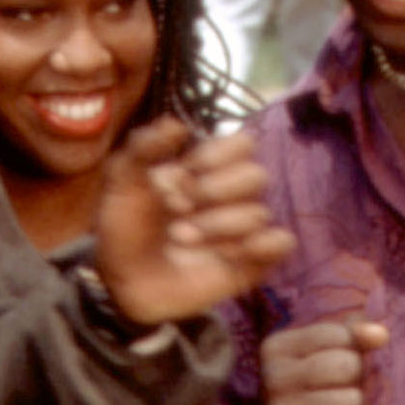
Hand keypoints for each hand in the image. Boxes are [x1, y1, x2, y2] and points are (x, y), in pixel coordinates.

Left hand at [91, 119, 293, 327]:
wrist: (123, 279)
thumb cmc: (125, 226)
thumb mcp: (122, 180)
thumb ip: (145, 146)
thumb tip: (178, 124)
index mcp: (208, 169)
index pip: (243, 144)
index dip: (216, 157)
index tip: (181, 175)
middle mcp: (231, 195)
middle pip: (256, 176)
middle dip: (215, 192)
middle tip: (179, 209)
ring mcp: (243, 229)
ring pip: (259, 213)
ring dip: (217, 227)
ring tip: (183, 240)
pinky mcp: (252, 262)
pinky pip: (282, 243)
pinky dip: (263, 245)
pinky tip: (227, 254)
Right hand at [256, 318, 386, 404]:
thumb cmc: (313, 401)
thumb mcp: (324, 360)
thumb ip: (352, 337)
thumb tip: (380, 334)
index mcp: (276, 349)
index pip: (339, 335)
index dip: (352, 354)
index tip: (334, 373)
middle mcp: (271, 379)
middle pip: (347, 365)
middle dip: (354, 385)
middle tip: (336, 401)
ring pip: (352, 401)